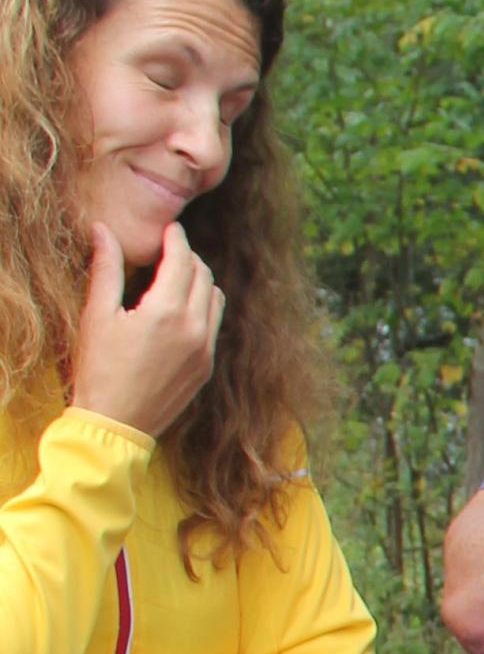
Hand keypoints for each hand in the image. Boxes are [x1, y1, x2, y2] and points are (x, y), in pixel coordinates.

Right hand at [67, 221, 221, 440]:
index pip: (182, 259)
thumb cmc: (99, 369)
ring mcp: (205, 350)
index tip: (170, 229)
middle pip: (203, 274)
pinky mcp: (206, 368)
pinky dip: (204, 308)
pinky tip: (182, 310)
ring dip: (200, 281)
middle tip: (169, 251)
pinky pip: (214, 325)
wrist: (114, 424)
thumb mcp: (97, 315)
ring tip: (176, 278)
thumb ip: (105, 268)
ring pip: (216, 299)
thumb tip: (103, 230)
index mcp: (166, 311)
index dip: (176, 238)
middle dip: (188, 257)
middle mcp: (194, 328)